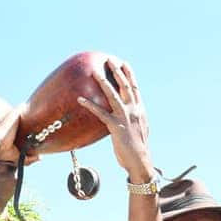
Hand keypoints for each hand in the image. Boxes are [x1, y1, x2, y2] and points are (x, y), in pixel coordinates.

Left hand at [77, 58, 153, 182]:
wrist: (140, 160)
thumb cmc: (138, 148)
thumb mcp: (140, 129)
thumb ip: (135, 119)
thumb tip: (130, 114)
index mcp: (140, 110)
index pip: (135, 88)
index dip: (130, 74)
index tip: (124, 63)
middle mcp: (134, 110)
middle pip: (125, 86)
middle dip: (117, 72)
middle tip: (109, 60)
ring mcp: (125, 117)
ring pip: (113, 95)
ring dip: (103, 82)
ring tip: (94, 73)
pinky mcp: (116, 126)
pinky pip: (101, 113)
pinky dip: (90, 104)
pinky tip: (80, 99)